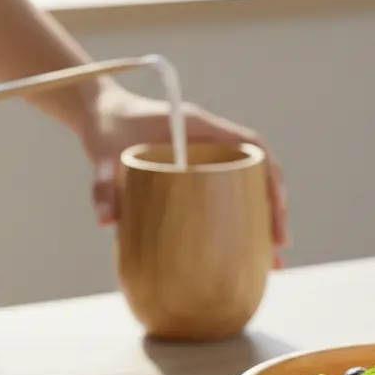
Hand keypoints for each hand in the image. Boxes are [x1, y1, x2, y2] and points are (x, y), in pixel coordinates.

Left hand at [83, 83, 289, 262]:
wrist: (95, 113)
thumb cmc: (104, 128)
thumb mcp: (101, 154)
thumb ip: (103, 185)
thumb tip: (107, 223)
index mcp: (199, 127)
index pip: (252, 147)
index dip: (270, 177)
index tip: (276, 209)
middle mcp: (209, 142)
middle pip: (258, 173)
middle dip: (273, 209)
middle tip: (278, 247)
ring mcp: (204, 160)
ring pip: (245, 189)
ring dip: (259, 221)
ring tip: (270, 262)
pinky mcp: (194, 176)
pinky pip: (225, 198)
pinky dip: (237, 223)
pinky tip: (239, 253)